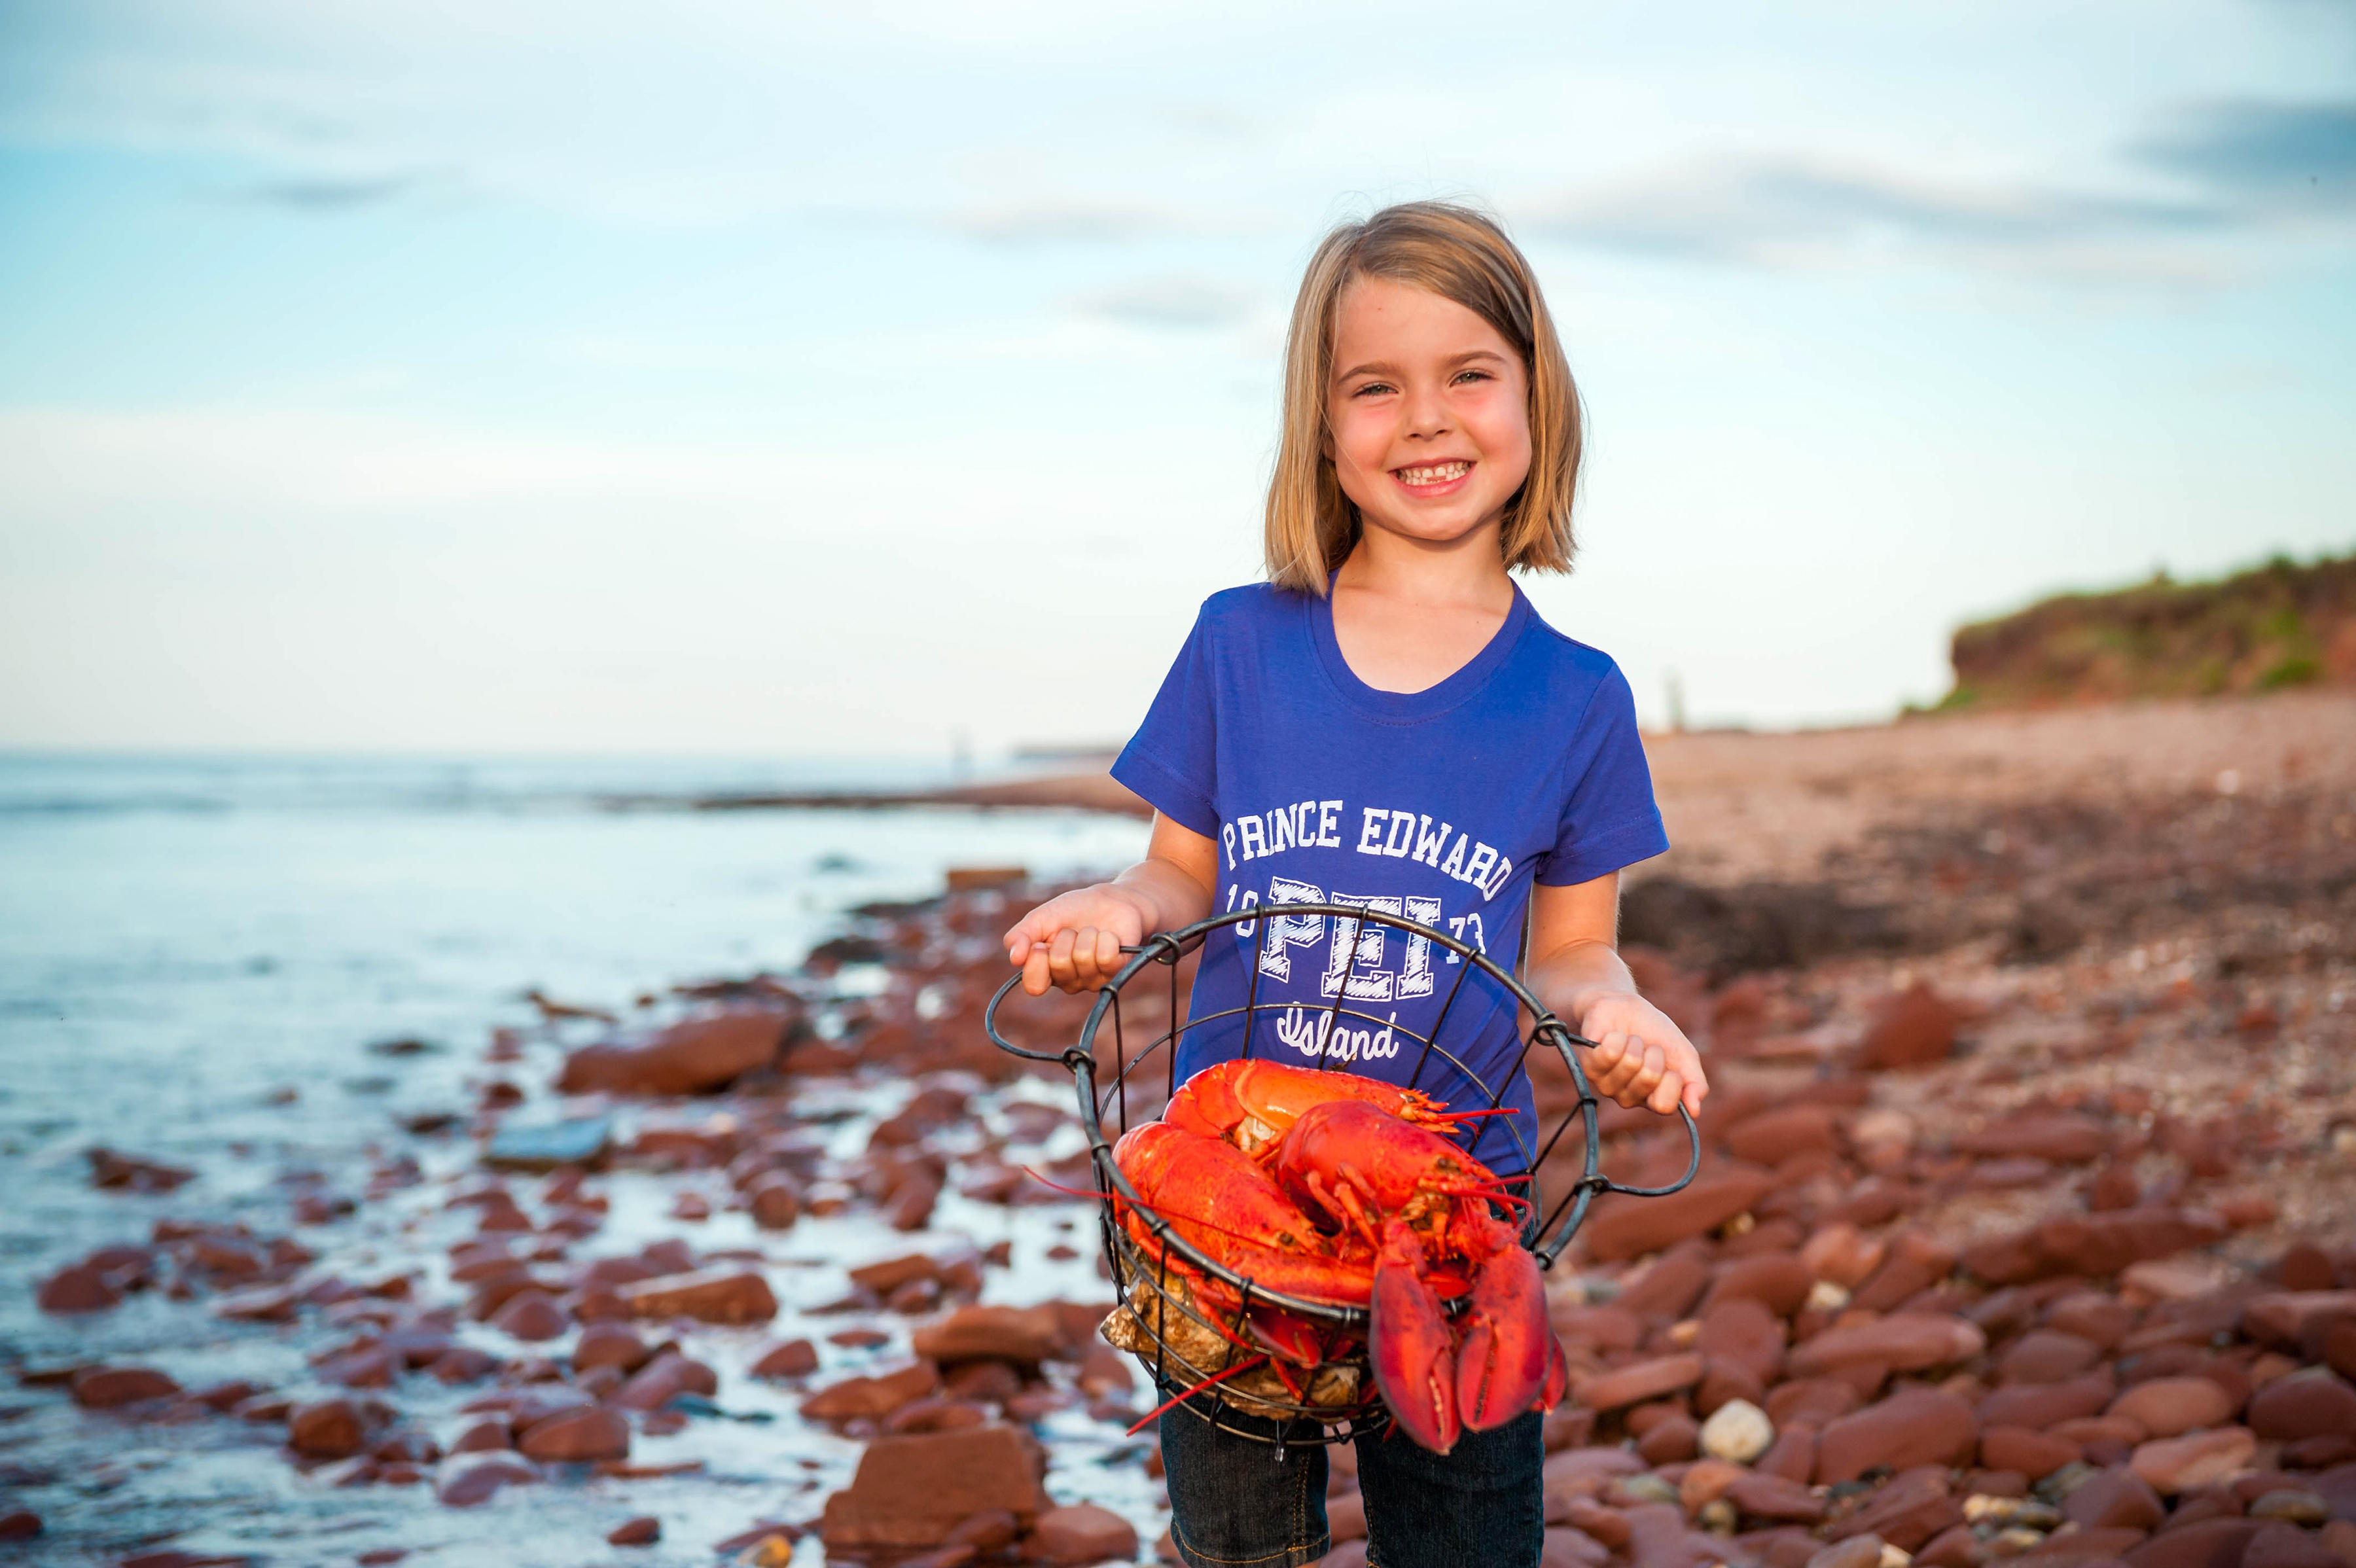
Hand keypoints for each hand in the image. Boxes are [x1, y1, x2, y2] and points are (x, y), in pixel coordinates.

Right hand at [1003, 884, 1151, 995]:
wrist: (1110, 900)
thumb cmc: (1073, 911)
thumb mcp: (1040, 918)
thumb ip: (1020, 935)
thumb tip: (1015, 958)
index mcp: (1046, 973)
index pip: (1034, 986)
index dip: (1037, 961)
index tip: (1042, 942)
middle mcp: (1069, 981)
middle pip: (1060, 964)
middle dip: (1065, 937)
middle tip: (1073, 931)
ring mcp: (1094, 979)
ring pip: (1084, 958)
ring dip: (1087, 934)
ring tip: (1092, 931)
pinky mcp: (1117, 971)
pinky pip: (1106, 958)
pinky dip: (1106, 938)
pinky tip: (1108, 936)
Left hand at [1573, 991, 1708, 1117]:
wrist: (1624, 1007)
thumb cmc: (1655, 1033)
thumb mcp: (1684, 1055)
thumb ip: (1695, 1083)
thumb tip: (1695, 1110)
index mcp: (1653, 1098)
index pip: (1664, 1106)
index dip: (1672, 1080)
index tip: (1671, 1066)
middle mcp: (1628, 1097)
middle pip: (1649, 1078)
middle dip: (1654, 1053)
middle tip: (1648, 1047)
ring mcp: (1606, 1084)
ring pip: (1630, 1063)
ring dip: (1636, 1043)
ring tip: (1630, 1041)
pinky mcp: (1589, 1066)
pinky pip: (1610, 1053)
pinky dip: (1618, 1037)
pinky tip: (1614, 1037)